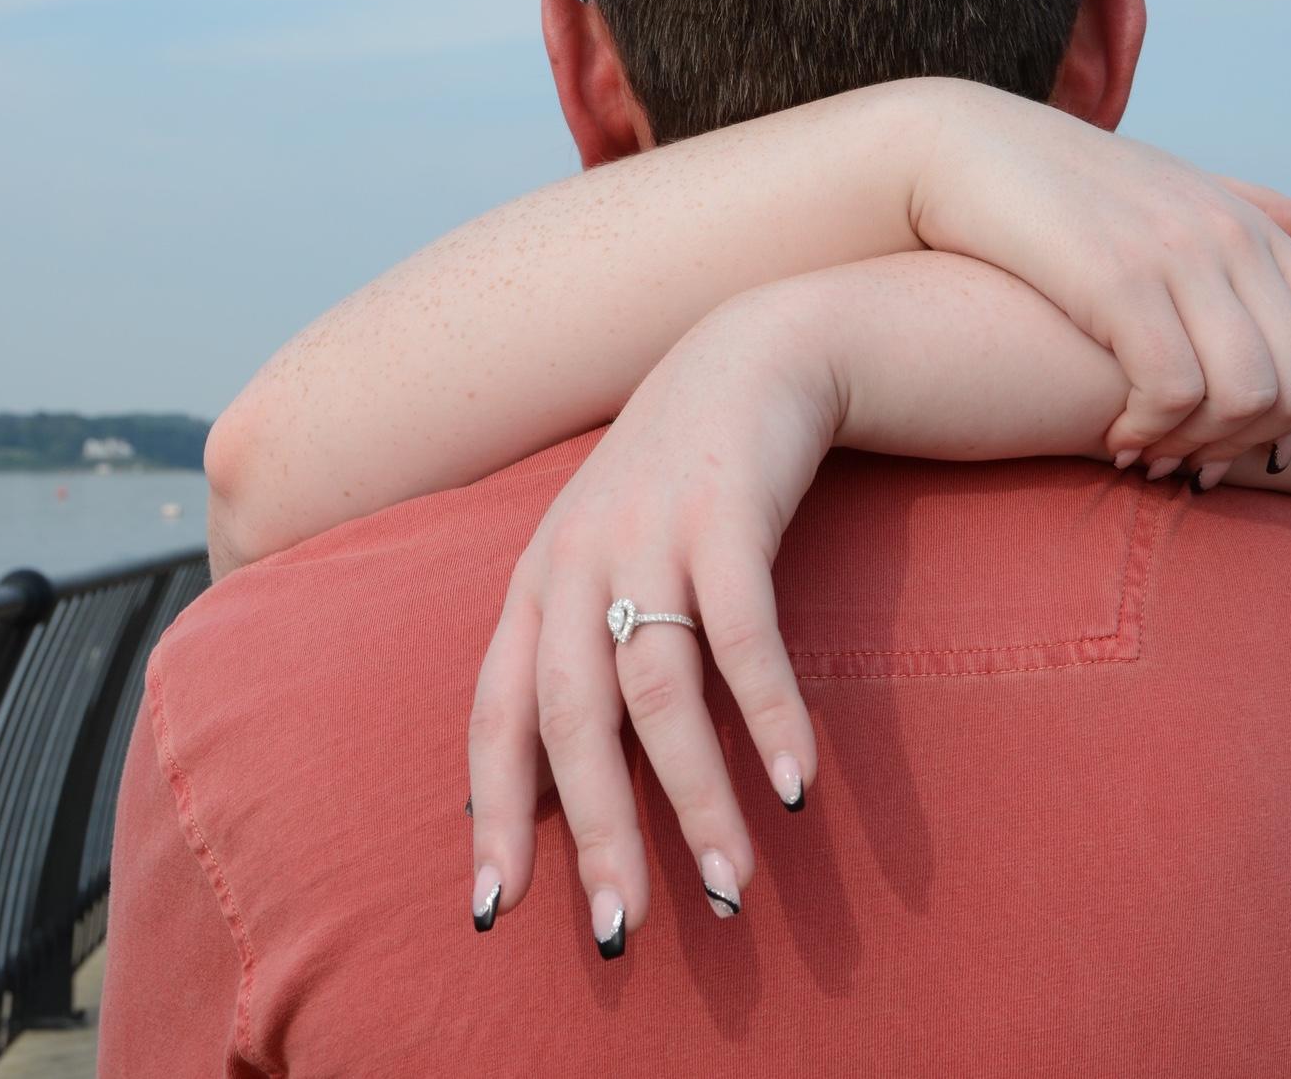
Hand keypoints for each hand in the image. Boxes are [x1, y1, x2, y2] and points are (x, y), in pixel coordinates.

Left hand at [465, 297, 832, 953]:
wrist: (744, 358)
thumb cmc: (671, 481)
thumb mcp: (602, 559)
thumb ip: (578, 652)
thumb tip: (570, 785)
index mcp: (534, 583)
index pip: (494, 714)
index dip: (494, 812)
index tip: (495, 910)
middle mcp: (574, 563)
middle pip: (570, 720)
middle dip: (595, 834)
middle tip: (622, 933)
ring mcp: (646, 534)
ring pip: (656, 690)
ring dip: (694, 798)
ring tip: (731, 886)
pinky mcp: (724, 512)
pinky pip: (743, 632)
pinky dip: (768, 713)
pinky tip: (796, 784)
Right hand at [910, 82, 1290, 471]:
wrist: (957, 148)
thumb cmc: (1054, 179)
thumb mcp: (1165, 186)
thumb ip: (1249, 209)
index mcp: (1249, 224)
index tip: (1237, 433)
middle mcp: (1229, 237)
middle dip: (1250, 445)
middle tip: (1187, 462)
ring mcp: (1177, 256)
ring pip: (1249, 396)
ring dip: (1198, 448)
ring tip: (1146, 454)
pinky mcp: (1115, 280)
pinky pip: (1173, 390)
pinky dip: (1149, 434)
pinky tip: (1112, 439)